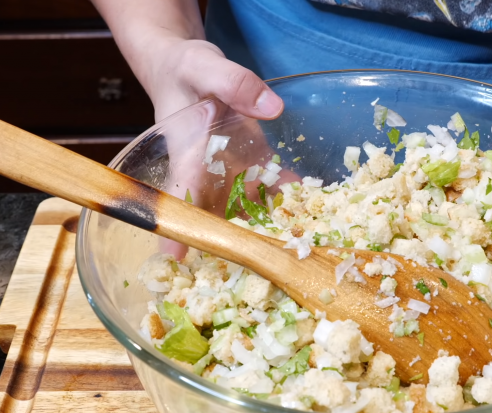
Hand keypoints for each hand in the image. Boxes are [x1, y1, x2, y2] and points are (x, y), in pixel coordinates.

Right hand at [134, 38, 296, 257]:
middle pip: (217, 217)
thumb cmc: (184, 71)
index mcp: (187, 153)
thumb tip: (271, 107)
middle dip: (236, 244)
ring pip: (247, 211)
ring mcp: (229, 174)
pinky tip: (315, 210)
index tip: (176, 261)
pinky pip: (270, 189)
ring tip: (299, 249)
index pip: (180, 195)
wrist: (187, 70)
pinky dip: (290, 200)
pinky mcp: (250, 165)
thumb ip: (234, 83)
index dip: (178, 228)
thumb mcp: (203, 66)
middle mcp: (206, 174)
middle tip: (265, 267)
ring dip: (269, 229)